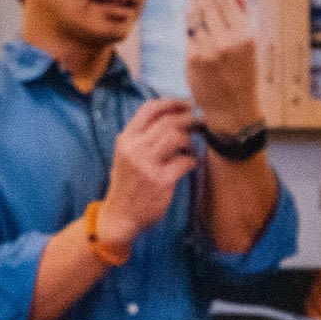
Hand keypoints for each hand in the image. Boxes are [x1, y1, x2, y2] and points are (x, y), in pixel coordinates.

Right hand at [102, 99, 198, 245]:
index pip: (149, 109)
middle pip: (168, 121)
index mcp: (125, 139)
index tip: (187, 105)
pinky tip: (190, 165)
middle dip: (189, 119)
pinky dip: (192, 161)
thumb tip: (173, 116)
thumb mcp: (127, 155)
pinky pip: (185, 161)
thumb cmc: (128, 184)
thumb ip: (142, 137)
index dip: (172, 103)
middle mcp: (134, 148)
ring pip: (176, 137)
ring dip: (190, 140)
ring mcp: (146, 164)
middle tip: (200, 123)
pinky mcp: (160, 181)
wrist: (120, 216)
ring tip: (190, 148)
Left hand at [181, 0, 263, 136]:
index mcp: (244, 35)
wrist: (232, 109)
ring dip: (191, 3)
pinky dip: (188, 24)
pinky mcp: (191, 59)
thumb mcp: (250, 44)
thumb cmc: (243, 75)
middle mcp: (225, 41)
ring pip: (194, 19)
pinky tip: (188, 14)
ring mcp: (206, 50)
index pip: (225, 2)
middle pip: (207, 6)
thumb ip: (243, 15)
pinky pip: (187, 35)